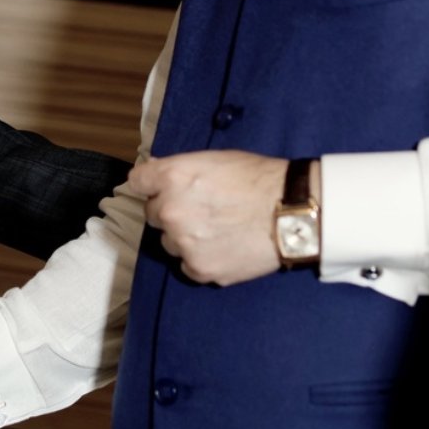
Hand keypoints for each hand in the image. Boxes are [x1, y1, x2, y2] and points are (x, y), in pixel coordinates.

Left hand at [128, 150, 286, 284]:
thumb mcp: (213, 159)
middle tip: (202, 208)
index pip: (137, 182)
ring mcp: (183, 242)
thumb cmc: (257, 178)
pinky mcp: (199, 269)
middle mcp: (170, 209)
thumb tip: (155, 174)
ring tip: (218, 229)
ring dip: (185, 236)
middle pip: (152, 213)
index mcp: (172, 176)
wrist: (290, 212)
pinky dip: (201, 258)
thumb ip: (179, 169)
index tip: (158, 188)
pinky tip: (224, 246)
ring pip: (169, 242)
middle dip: (171, 210)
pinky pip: (188, 265)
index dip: (150, 184)